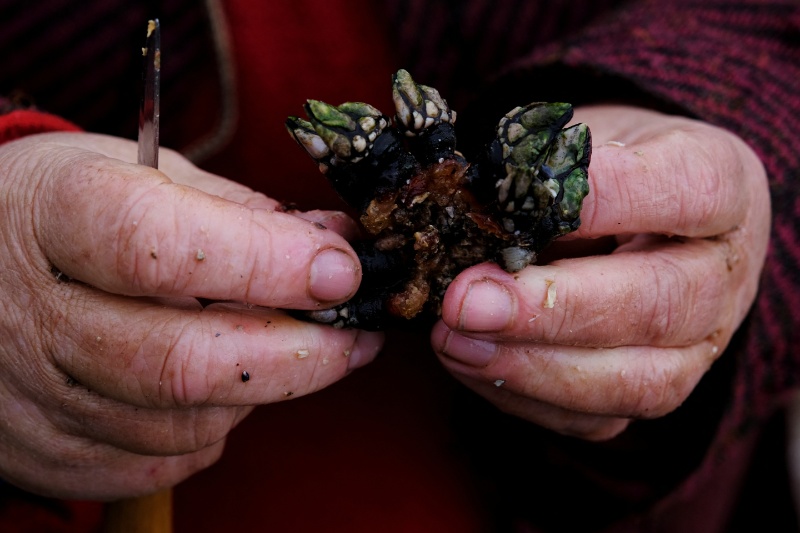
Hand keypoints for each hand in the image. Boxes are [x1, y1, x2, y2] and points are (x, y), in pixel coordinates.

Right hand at [0, 132, 382, 498]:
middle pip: (180, 361)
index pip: (161, 248)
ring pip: (181, 423)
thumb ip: (241, 211)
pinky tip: (223, 384)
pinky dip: (215, 426)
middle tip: (353, 335)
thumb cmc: (72, 208)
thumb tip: (334, 243)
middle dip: (297, 355)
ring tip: (288, 350)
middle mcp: (33, 315)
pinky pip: (160, 462)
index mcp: (54, 215)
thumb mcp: (145, 174)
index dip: (266, 262)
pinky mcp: (47, 451)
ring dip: (261, 390)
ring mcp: (33, 395)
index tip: (340, 269)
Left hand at [432, 105, 769, 439]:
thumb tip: (478, 212)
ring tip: (454, 339)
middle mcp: (721, 275)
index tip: (527, 201)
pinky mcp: (653, 390)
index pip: (689, 190)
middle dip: (552, 309)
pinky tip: (471, 362)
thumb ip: (548, 171)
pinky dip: (524, 396)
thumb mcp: (586, 138)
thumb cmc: (606, 170)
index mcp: (721, 186)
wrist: (642, 218)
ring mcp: (696, 346)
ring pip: (637, 381)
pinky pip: (596, 418)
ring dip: (533, 367)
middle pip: (660, 304)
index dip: (609, 199)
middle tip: (467, 301)